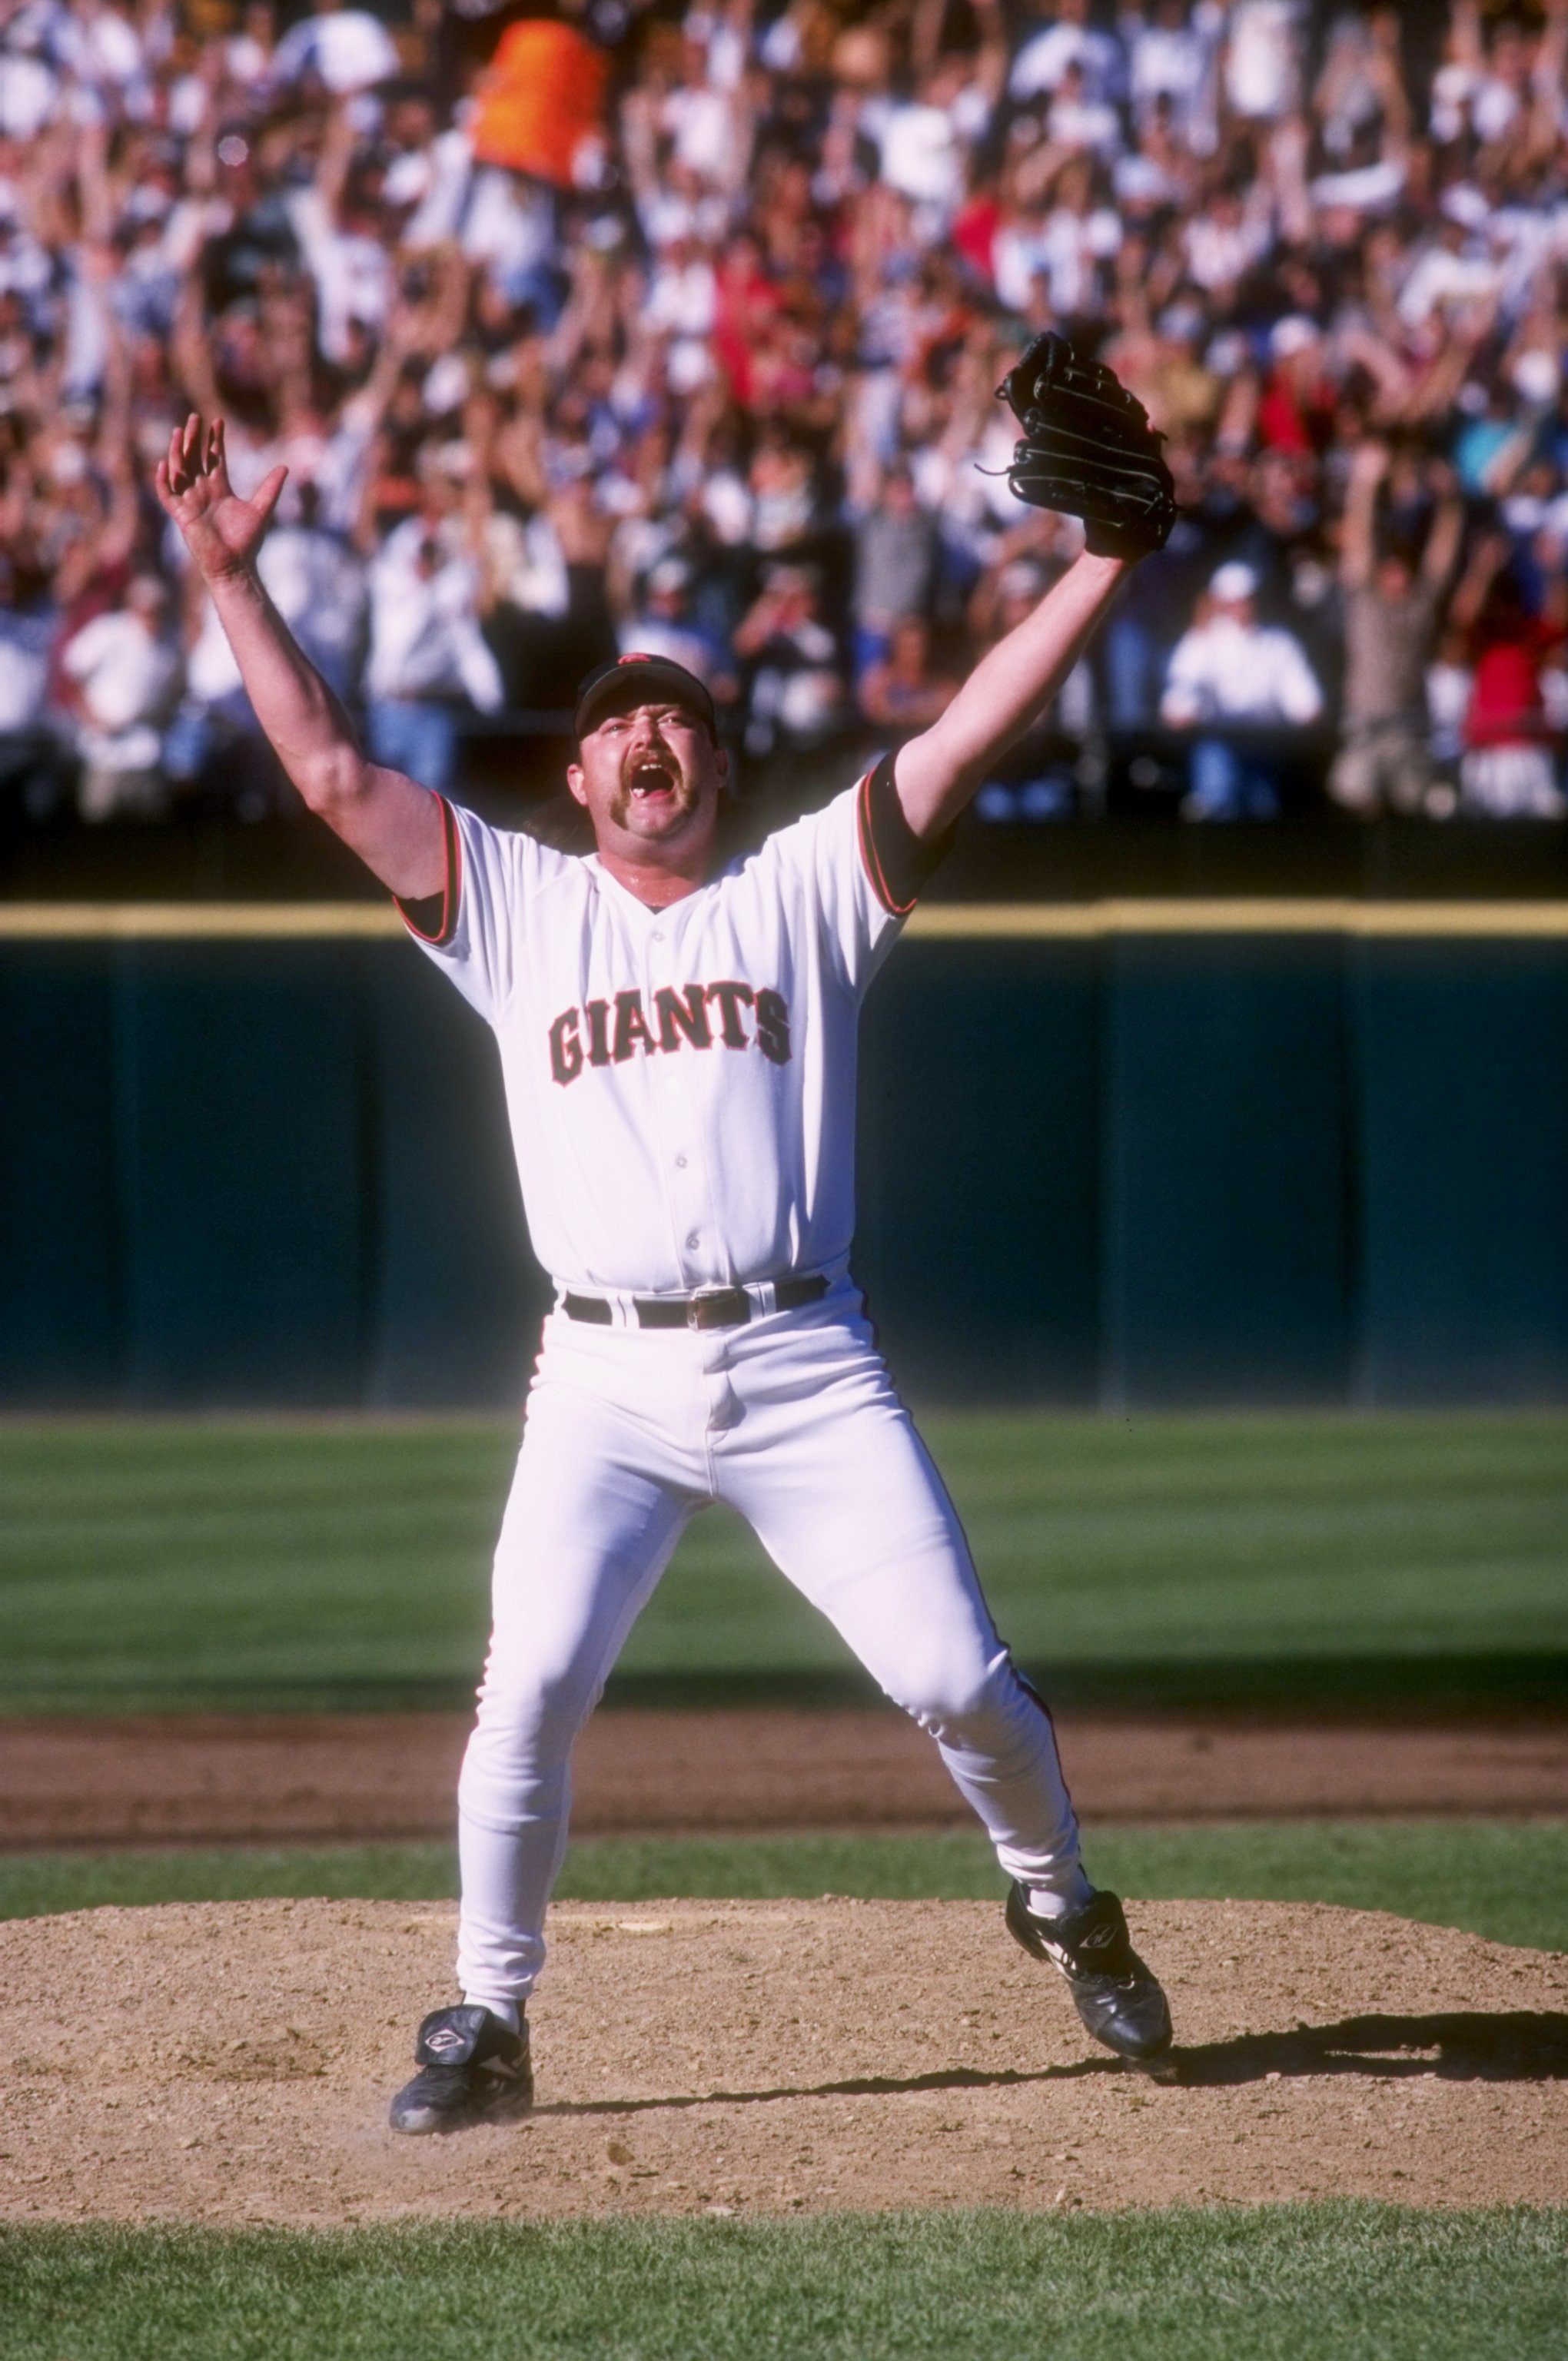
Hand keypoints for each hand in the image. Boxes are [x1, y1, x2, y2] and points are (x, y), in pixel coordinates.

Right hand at [154, 413, 286, 583]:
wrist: (236, 565)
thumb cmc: (247, 541)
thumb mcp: (262, 508)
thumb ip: (271, 487)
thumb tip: (285, 467)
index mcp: (219, 488)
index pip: (214, 458)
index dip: (215, 440)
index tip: (217, 422)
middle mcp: (202, 492)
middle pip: (195, 458)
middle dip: (194, 439)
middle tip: (195, 418)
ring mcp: (190, 502)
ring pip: (179, 470)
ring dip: (178, 451)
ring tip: (180, 432)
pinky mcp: (181, 515)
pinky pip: (167, 495)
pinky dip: (163, 481)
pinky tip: (164, 465)